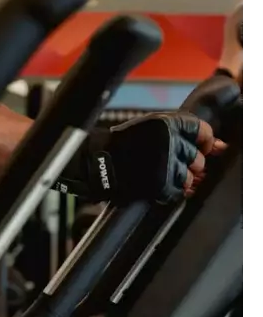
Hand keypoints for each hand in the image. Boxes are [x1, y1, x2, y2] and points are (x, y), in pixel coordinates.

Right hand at [61, 113, 221, 203]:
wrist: (97, 163)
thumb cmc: (123, 143)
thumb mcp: (151, 127)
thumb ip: (185, 132)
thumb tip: (220, 146)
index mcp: (166, 124)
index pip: (202, 131)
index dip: (201, 142)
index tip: (196, 146)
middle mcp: (169, 142)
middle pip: (198, 158)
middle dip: (186, 163)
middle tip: (166, 161)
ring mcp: (166, 164)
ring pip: (191, 177)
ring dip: (179, 178)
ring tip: (159, 172)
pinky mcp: (161, 184)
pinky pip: (179, 192)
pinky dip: (170, 190)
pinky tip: (156, 182)